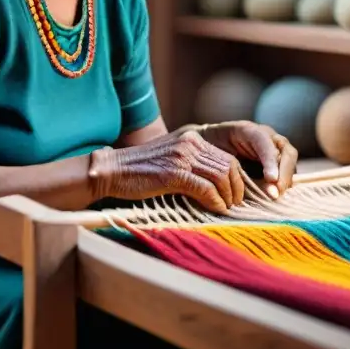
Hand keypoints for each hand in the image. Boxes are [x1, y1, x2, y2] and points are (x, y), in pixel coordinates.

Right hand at [88, 130, 245, 213]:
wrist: (113, 169)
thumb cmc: (140, 170)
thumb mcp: (170, 159)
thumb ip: (191, 164)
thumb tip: (215, 184)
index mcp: (191, 138)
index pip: (226, 157)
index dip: (236, 178)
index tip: (235, 195)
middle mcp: (189, 143)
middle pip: (228, 166)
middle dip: (236, 189)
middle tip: (234, 205)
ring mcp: (182, 157)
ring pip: (220, 177)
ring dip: (227, 197)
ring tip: (225, 209)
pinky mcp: (174, 173)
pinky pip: (205, 188)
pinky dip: (215, 202)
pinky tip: (215, 210)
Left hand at [185, 121, 297, 198]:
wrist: (209, 148)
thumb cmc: (211, 149)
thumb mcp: (215, 151)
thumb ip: (226, 161)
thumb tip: (238, 176)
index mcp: (250, 130)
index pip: (265, 142)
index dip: (270, 161)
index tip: (271, 179)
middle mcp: (267, 138)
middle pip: (286, 152)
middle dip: (283, 173)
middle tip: (275, 193)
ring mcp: (274, 150)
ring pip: (289, 162)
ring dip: (285, 180)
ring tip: (275, 196)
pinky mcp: (276, 164)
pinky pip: (286, 173)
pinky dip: (283, 184)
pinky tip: (276, 195)